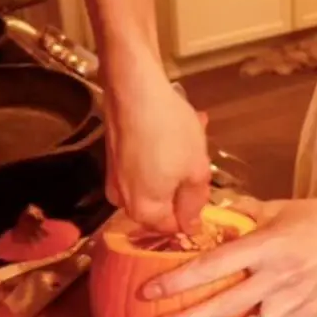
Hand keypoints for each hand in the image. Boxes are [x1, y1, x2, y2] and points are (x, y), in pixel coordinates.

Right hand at [104, 74, 210, 232]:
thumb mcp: (196, 171)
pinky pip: (142, 163)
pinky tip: (175, 128)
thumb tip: (190, 224)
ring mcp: (115, 177)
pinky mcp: (113, 156)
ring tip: (192, 137)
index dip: (192, 214)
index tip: (204, 191)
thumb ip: (195, 203)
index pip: (172, 228)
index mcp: (144, 211)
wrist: (133, 88)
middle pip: (162, 204)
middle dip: (182, 184)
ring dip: (175, 164)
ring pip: (154, 180)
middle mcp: (123, 200)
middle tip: (199, 160)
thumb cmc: (168, 130)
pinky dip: (160, 151)